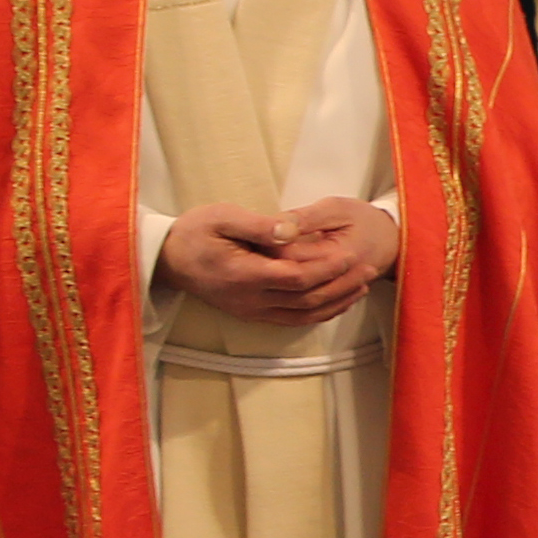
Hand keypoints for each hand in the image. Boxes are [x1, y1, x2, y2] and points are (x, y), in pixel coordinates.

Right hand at [159, 199, 394, 326]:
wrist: (168, 259)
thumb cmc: (195, 231)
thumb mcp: (222, 217)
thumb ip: (259, 225)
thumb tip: (291, 229)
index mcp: (244, 274)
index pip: (296, 278)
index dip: (328, 268)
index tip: (351, 254)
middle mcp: (249, 299)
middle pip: (306, 299)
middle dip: (341, 285)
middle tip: (369, 268)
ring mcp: (251, 310)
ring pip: (303, 314)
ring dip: (336, 302)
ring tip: (362, 285)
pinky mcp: (252, 314)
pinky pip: (293, 320)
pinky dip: (319, 313)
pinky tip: (338, 301)